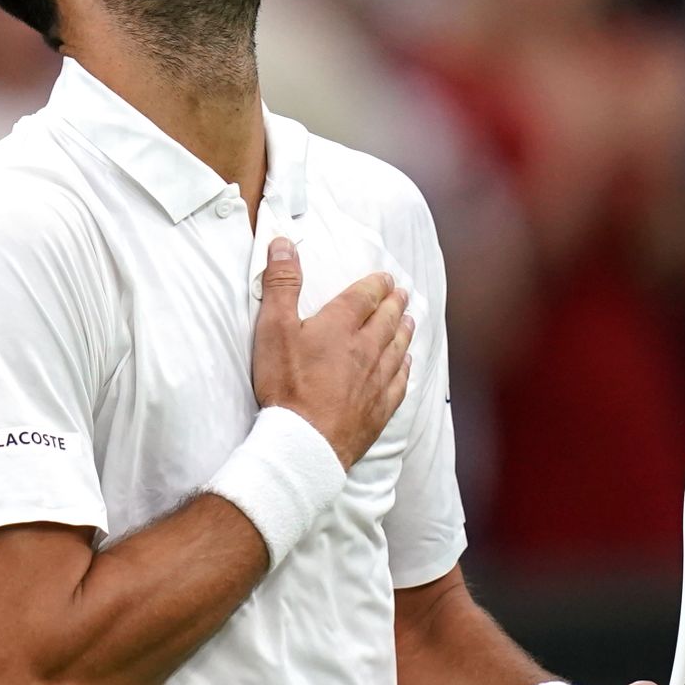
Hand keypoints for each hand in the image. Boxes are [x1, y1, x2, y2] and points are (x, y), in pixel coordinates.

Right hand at [251, 237, 412, 467]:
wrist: (305, 440)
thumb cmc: (287, 384)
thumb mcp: (274, 328)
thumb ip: (281, 284)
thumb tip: (284, 243)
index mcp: (341, 326)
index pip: (364, 297)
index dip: (375, 285)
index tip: (385, 278)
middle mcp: (365, 349)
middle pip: (386, 321)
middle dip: (395, 304)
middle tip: (403, 294)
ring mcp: (376, 380)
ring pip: (397, 349)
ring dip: (404, 332)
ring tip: (410, 321)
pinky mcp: (379, 409)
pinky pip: (399, 383)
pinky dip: (404, 369)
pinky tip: (406, 365)